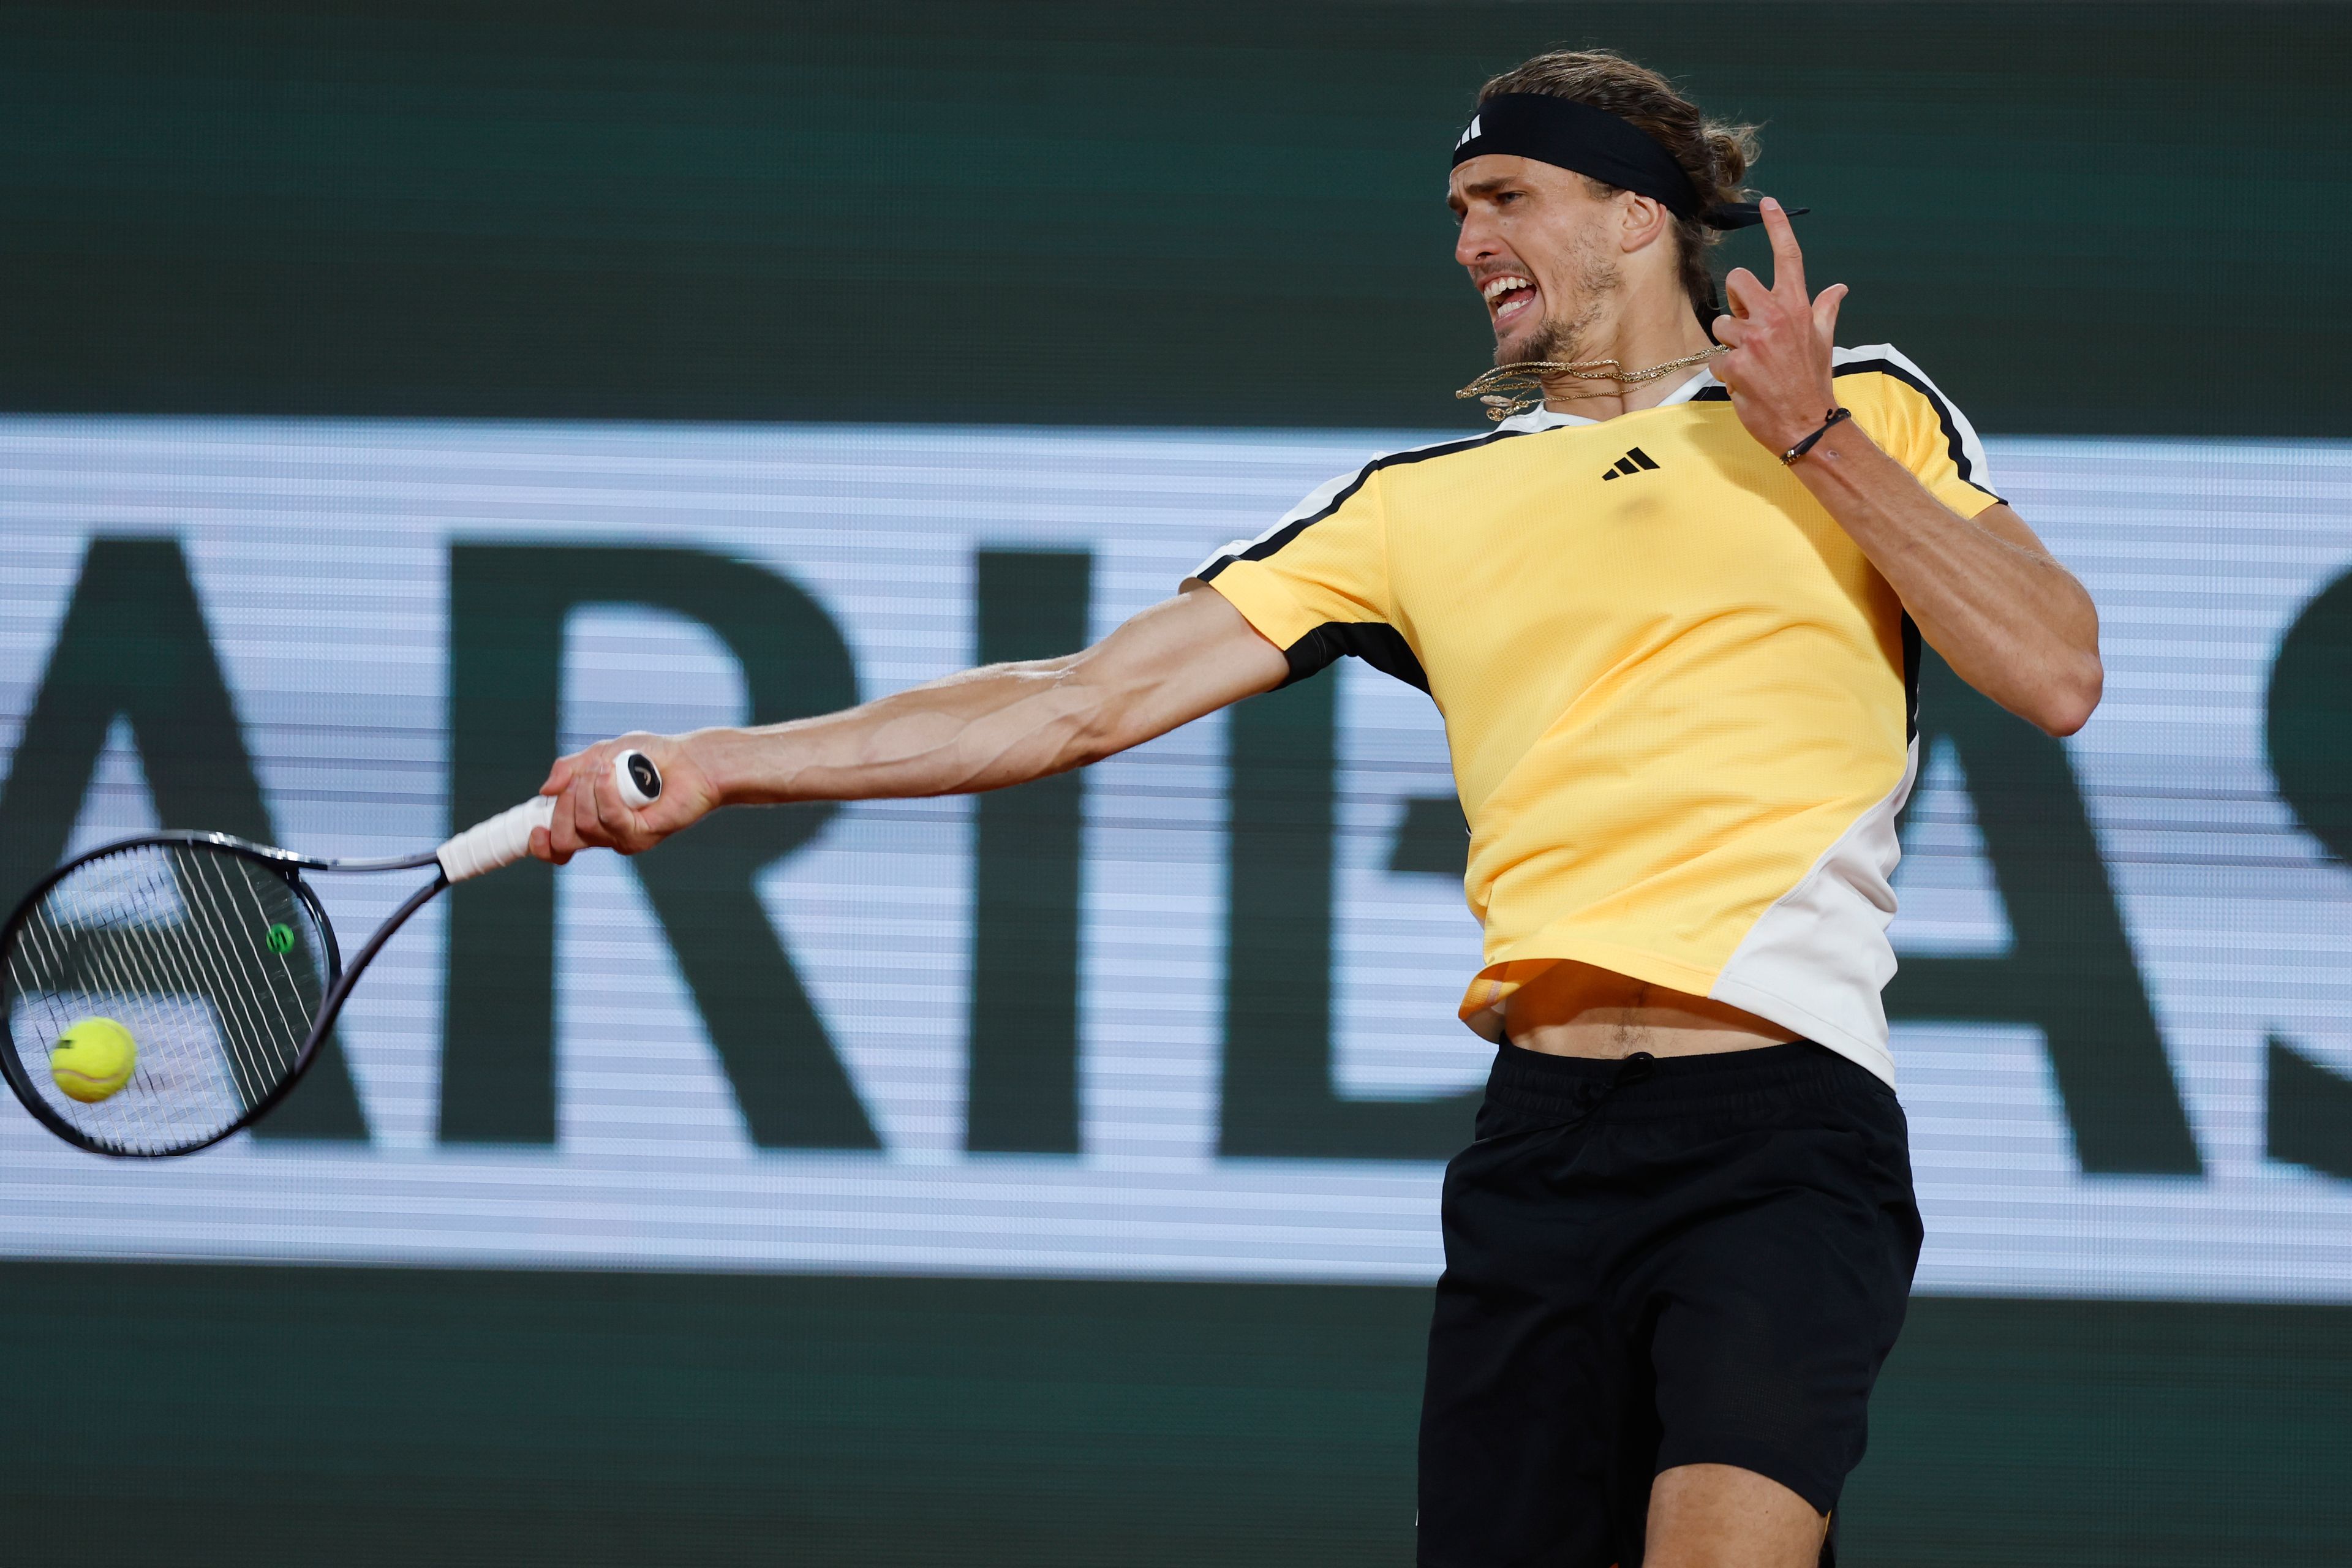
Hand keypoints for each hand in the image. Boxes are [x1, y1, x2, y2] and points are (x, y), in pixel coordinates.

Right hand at [530, 730, 722, 863]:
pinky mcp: (642, 834)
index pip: (558, 847)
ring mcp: (623, 838)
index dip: (541, 844)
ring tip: (610, 766)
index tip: (536, 828)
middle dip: (564, 804)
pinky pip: (610, 818)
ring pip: (585, 825)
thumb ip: (570, 770)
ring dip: (589, 788)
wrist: (691, 760)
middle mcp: (606, 835)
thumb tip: (545, 791)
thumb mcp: (600, 754)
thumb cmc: (650, 756)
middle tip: (584, 775)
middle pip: (564, 838)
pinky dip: (605, 792)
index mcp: (590, 820)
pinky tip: (612, 772)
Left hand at [1710, 198, 1847, 455]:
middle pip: (1738, 279)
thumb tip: (1840, 287)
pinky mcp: (1736, 364)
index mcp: (1799, 307)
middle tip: (1748, 328)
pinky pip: (1715, 358)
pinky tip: (1743, 383)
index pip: (1788, 257)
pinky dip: (1725, 372)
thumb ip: (1826, 309)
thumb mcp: (1824, 341)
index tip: (1768, 202)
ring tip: (1750, 364)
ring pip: (1720, 324)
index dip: (1777, 227)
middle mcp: (1777, 316)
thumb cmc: (1813, 381)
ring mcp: (1755, 340)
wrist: (1807, 424)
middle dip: (1736, 301)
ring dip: (1728, 345)